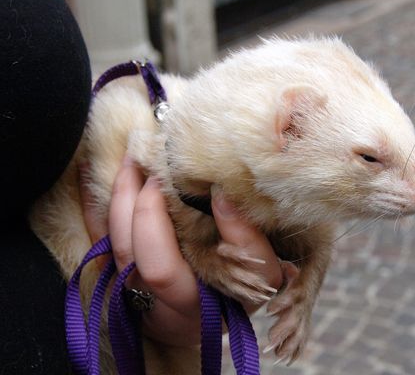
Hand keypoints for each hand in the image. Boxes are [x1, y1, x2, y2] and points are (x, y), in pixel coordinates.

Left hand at [79, 155, 282, 345]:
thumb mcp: (263, 277)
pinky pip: (98, 238)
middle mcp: (149, 299)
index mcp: (187, 302)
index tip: (167, 177)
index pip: (158, 266)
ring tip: (129, 158)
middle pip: (123, 249)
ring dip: (115, 196)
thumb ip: (246, 241)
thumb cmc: (242, 295)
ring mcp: (129, 288)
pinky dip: (93, 205)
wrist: (218, 318)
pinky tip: (90, 170)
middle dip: (129, 197)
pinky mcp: (119, 275)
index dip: (153, 221)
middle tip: (146, 157)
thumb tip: (222, 194)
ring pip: (107, 241)